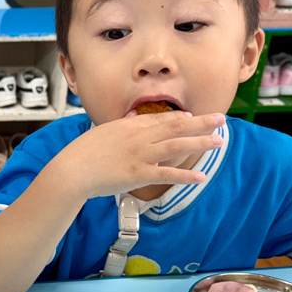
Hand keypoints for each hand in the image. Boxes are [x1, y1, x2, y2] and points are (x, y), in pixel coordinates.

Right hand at [55, 111, 226, 199]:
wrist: (72, 170)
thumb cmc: (83, 152)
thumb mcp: (104, 131)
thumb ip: (124, 124)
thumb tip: (136, 115)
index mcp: (130, 125)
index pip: (162, 118)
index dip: (182, 117)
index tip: (195, 116)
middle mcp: (138, 137)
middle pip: (176, 126)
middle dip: (200, 122)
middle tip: (220, 118)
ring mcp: (140, 155)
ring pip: (176, 145)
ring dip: (199, 142)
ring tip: (218, 140)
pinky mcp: (138, 174)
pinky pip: (167, 174)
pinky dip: (185, 175)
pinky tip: (200, 176)